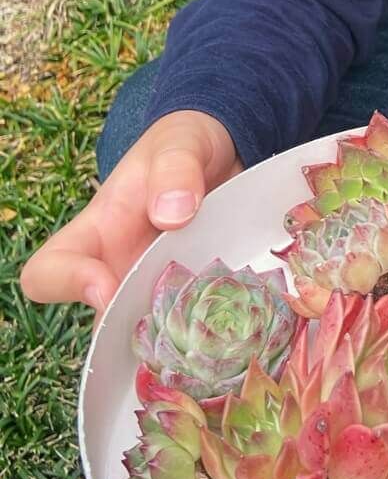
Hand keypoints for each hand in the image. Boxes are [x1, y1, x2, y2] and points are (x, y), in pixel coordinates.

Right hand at [21, 110, 241, 315]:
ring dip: (183, 335)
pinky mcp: (200, 290)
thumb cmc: (185, 144)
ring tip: (218, 332)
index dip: (67, 284)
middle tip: (178, 324)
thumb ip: (175, 170)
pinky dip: (219, 325)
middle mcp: (124, 268)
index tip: (107, 286)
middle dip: (138, 329)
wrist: (224, 149)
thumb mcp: (180, 143)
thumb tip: (172, 214)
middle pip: (107, 321)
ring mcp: (164, 283)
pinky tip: (248, 322)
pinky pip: (202, 320)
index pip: (48, 273)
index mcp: (99, 232)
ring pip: (158, 330)